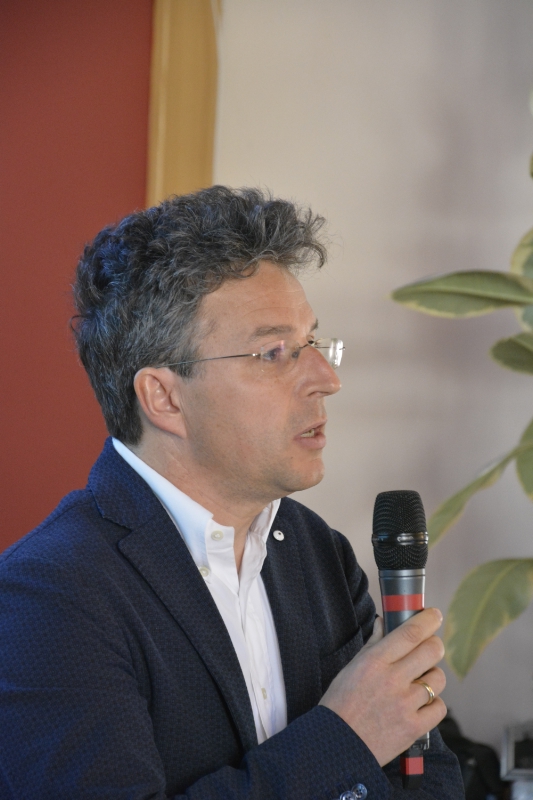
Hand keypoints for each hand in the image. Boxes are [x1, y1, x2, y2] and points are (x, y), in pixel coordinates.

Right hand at [319, 608, 446, 765]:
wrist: (337, 744)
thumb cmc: (341, 703)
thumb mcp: (352, 667)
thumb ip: (373, 643)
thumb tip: (384, 621)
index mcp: (375, 661)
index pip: (410, 633)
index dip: (428, 620)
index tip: (434, 615)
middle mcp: (393, 680)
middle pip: (431, 651)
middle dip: (435, 644)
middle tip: (430, 646)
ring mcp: (405, 705)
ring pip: (438, 679)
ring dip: (432, 676)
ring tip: (419, 681)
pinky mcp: (414, 728)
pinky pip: (439, 707)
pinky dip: (433, 703)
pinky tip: (420, 704)